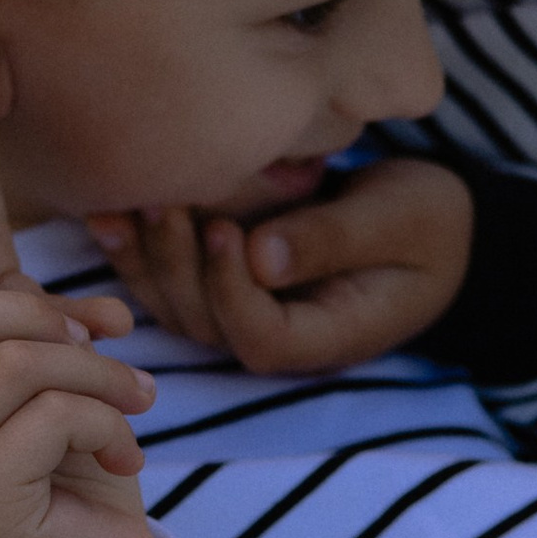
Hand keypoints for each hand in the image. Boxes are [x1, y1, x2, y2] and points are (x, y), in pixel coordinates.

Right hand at [0, 271, 162, 537]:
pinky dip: (108, 421)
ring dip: (95, 372)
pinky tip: (126, 457)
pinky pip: (49, 415)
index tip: (40, 328)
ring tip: (132, 403)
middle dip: (30, 312)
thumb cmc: (66, 481)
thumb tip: (31, 279)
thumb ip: (13, 327)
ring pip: (10, 363)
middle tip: (91, 344)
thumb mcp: (34, 386)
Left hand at [85, 159, 474, 373]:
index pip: (259, 337)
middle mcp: (278, 336)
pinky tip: (109, 208)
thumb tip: (262, 256)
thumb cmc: (426, 218)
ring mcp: (246, 313)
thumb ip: (333, 238)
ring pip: (174, 304)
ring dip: (145, 256)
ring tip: (126, 200)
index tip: (226, 226)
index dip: (231, 290)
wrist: (427, 217)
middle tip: (162, 200)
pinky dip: (138, 248)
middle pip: (204, 324)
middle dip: (176, 264)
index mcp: (327, 336)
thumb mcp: (400, 221)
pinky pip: (169, 279)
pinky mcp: (224, 282)